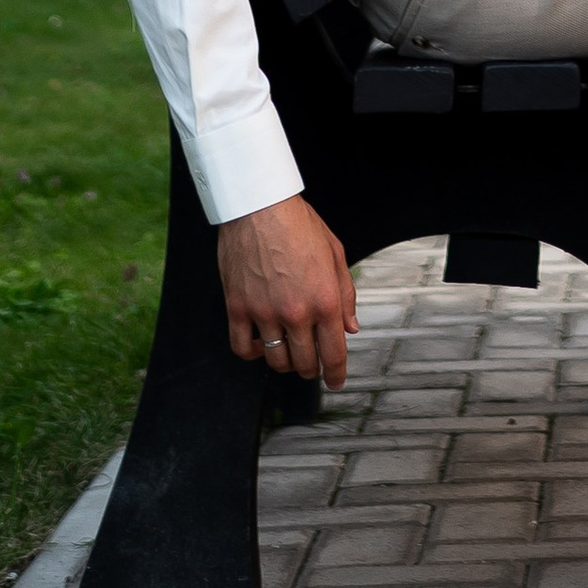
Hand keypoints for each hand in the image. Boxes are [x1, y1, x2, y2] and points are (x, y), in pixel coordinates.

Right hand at [216, 193, 357, 386]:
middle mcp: (296, 312)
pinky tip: (259, 344)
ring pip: (275, 360)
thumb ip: (346, 294)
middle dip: (312, 369)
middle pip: (305, 363)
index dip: (336, 375)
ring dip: (284, 362)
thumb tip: (351, 327)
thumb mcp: (335, 254)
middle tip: (312, 364)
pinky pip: (243, 348)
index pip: (334, 353)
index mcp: (325, 299)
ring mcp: (264, 312)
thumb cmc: (299, 224)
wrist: (260, 205)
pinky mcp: (237, 308)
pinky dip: (252, 353)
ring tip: (288, 350)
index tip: (335, 382)